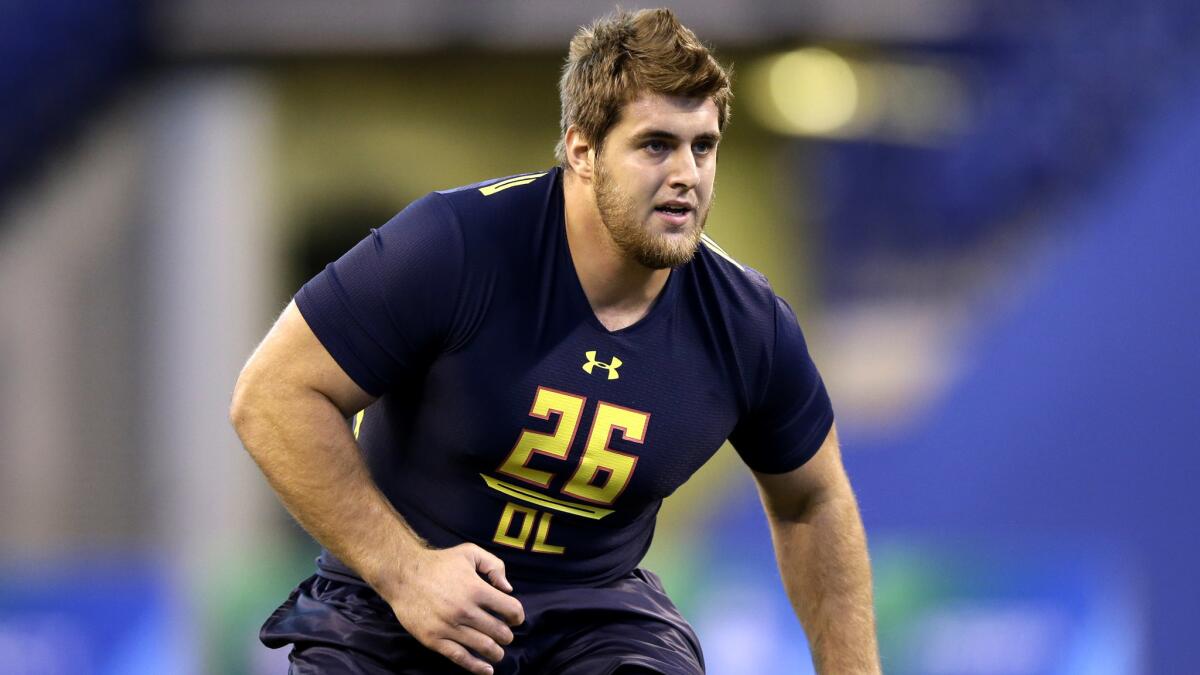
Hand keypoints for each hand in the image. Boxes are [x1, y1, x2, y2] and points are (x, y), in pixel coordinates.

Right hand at [383, 543, 524, 674]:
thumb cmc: (438, 563)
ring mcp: (449, 627)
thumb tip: (508, 589)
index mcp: (476, 589)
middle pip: (499, 632)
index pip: (510, 609)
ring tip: (497, 651)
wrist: (402, 575)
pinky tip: (487, 670)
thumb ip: (494, 566)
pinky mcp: (434, 639)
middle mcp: (465, 610)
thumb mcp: (470, 552)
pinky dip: (477, 667)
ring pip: (484, 647)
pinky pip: (460, 658)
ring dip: (496, 652)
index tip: (514, 618)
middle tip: (504, 634)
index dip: (517, 616)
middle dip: (507, 636)